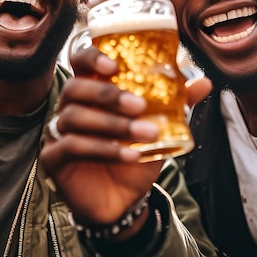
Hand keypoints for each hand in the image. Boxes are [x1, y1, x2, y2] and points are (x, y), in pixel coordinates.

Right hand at [41, 46, 163, 231]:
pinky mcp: (53, 159)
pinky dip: (104, 149)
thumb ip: (176, 105)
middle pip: (75, 88)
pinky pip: (73, 147)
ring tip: (147, 134)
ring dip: (114, 124)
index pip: (80, 62)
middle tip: (140, 105)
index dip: (91, 57)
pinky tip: (130, 155)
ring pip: (75, 117)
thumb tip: (204, 82)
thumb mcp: (159, 129)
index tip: (114, 64)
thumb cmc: (135, 156)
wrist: (124, 200)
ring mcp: (57, 132)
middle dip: (107, 94)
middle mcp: (69, 107)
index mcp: (91, 92)